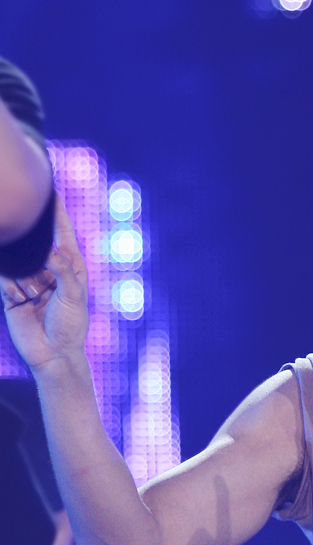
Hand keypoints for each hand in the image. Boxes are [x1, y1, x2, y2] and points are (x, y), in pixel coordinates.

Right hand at [1, 193, 89, 373]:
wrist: (53, 354)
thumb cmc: (70, 326)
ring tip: (34, 297)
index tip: (50, 190)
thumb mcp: (73, 296)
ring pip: (17, 262)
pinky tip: (22, 301)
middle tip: (37, 269)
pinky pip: (6, 278)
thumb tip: (50, 250)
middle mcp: (49, 268)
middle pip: (34, 244)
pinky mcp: (12, 292)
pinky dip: (13, 288)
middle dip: (32, 251)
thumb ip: (62, 269)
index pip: (62, 233)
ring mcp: (30, 279)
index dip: (56, 212)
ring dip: (24, 279)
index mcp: (70, 266)